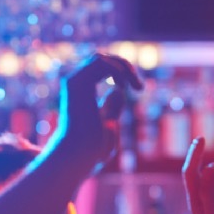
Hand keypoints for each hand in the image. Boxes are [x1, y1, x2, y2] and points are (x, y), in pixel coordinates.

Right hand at [51, 52, 142, 169]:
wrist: (79, 155)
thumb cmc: (91, 149)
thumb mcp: (108, 123)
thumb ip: (111, 107)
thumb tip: (117, 91)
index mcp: (81, 91)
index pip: (101, 67)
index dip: (122, 71)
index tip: (137, 88)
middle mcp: (75, 83)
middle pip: (101, 58)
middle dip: (124, 66)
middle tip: (139, 87)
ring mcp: (74, 82)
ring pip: (101, 57)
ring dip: (123, 67)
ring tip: (137, 86)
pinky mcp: (77, 83)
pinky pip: (101, 63)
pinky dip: (118, 70)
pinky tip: (125, 86)